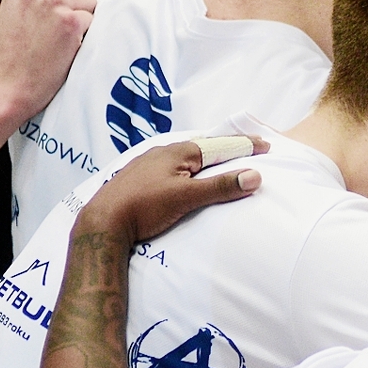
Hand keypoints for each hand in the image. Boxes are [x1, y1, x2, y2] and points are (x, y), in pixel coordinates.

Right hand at [0, 0, 97, 119]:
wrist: (11, 84)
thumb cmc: (18, 50)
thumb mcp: (19, 8)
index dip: (56, 8)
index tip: (36, 24)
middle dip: (69, 14)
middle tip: (45, 36)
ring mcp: (53, 1)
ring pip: (89, 6)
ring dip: (78, 26)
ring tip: (54, 42)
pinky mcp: (70, 21)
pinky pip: (94, 22)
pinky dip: (85, 38)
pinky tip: (63, 49)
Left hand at [76, 137, 268, 246]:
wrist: (102, 223)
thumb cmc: (143, 207)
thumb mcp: (186, 197)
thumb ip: (221, 187)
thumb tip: (255, 176)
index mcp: (178, 152)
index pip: (219, 145)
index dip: (244, 145)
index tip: (266, 145)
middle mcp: (163, 152)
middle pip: (203, 147)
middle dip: (226, 147)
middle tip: (248, 148)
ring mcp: (148, 165)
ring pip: (185, 156)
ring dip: (206, 157)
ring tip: (221, 160)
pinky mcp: (139, 179)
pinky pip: (172, 166)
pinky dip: (189, 167)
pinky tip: (186, 175)